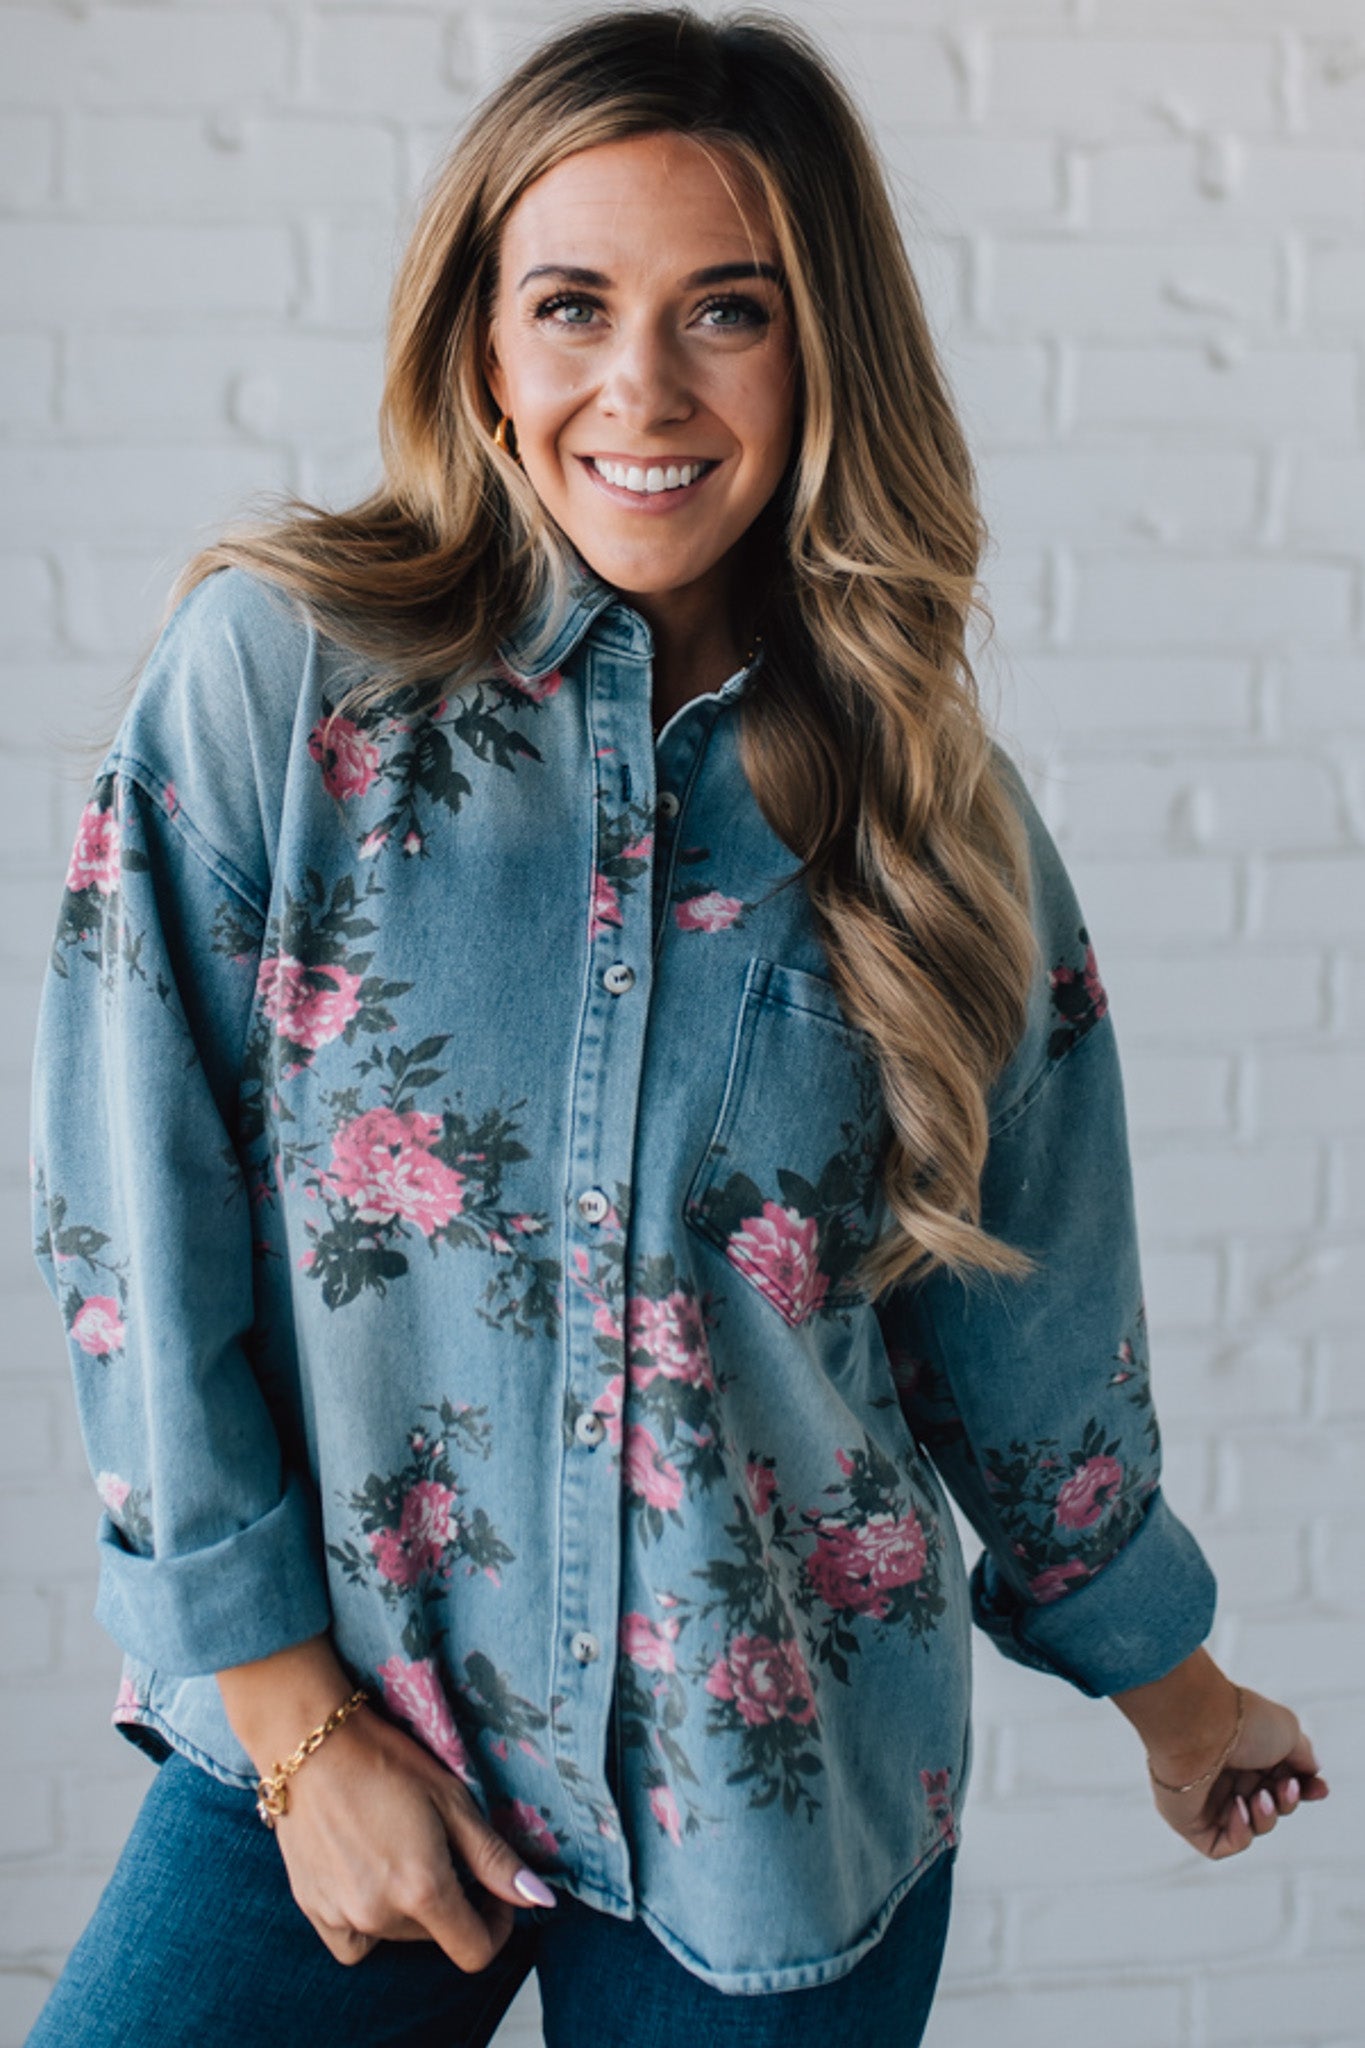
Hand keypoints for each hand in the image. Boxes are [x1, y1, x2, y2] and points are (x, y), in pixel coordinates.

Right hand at [218, 1635, 554, 1967]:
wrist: (309, 1743)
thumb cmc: (386, 1760)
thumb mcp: (452, 1801)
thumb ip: (495, 1859)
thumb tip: (539, 1900)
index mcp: (422, 1890)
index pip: (475, 1950)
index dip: (497, 1926)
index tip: (494, 1893)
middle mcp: (380, 1915)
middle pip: (435, 1935)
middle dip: (451, 1901)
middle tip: (441, 1848)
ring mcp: (341, 1916)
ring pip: (396, 1934)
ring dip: (409, 1908)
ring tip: (401, 1850)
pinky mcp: (312, 1909)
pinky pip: (352, 1941)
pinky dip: (367, 1921)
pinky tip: (366, 1877)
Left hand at [1145, 1683, 1328, 1859]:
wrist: (1196, 1726)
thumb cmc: (1241, 1723)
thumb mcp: (1287, 1730)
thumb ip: (1302, 1755)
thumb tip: (1311, 1771)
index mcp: (1243, 1748)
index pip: (1278, 1779)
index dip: (1303, 1789)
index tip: (1320, 1790)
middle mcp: (1223, 1771)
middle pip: (1269, 1805)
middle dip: (1286, 1802)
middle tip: (1286, 1788)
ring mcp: (1205, 1797)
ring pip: (1250, 1827)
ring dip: (1265, 1817)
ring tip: (1259, 1797)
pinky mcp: (1188, 1820)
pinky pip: (1221, 1845)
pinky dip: (1239, 1834)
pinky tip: (1237, 1808)